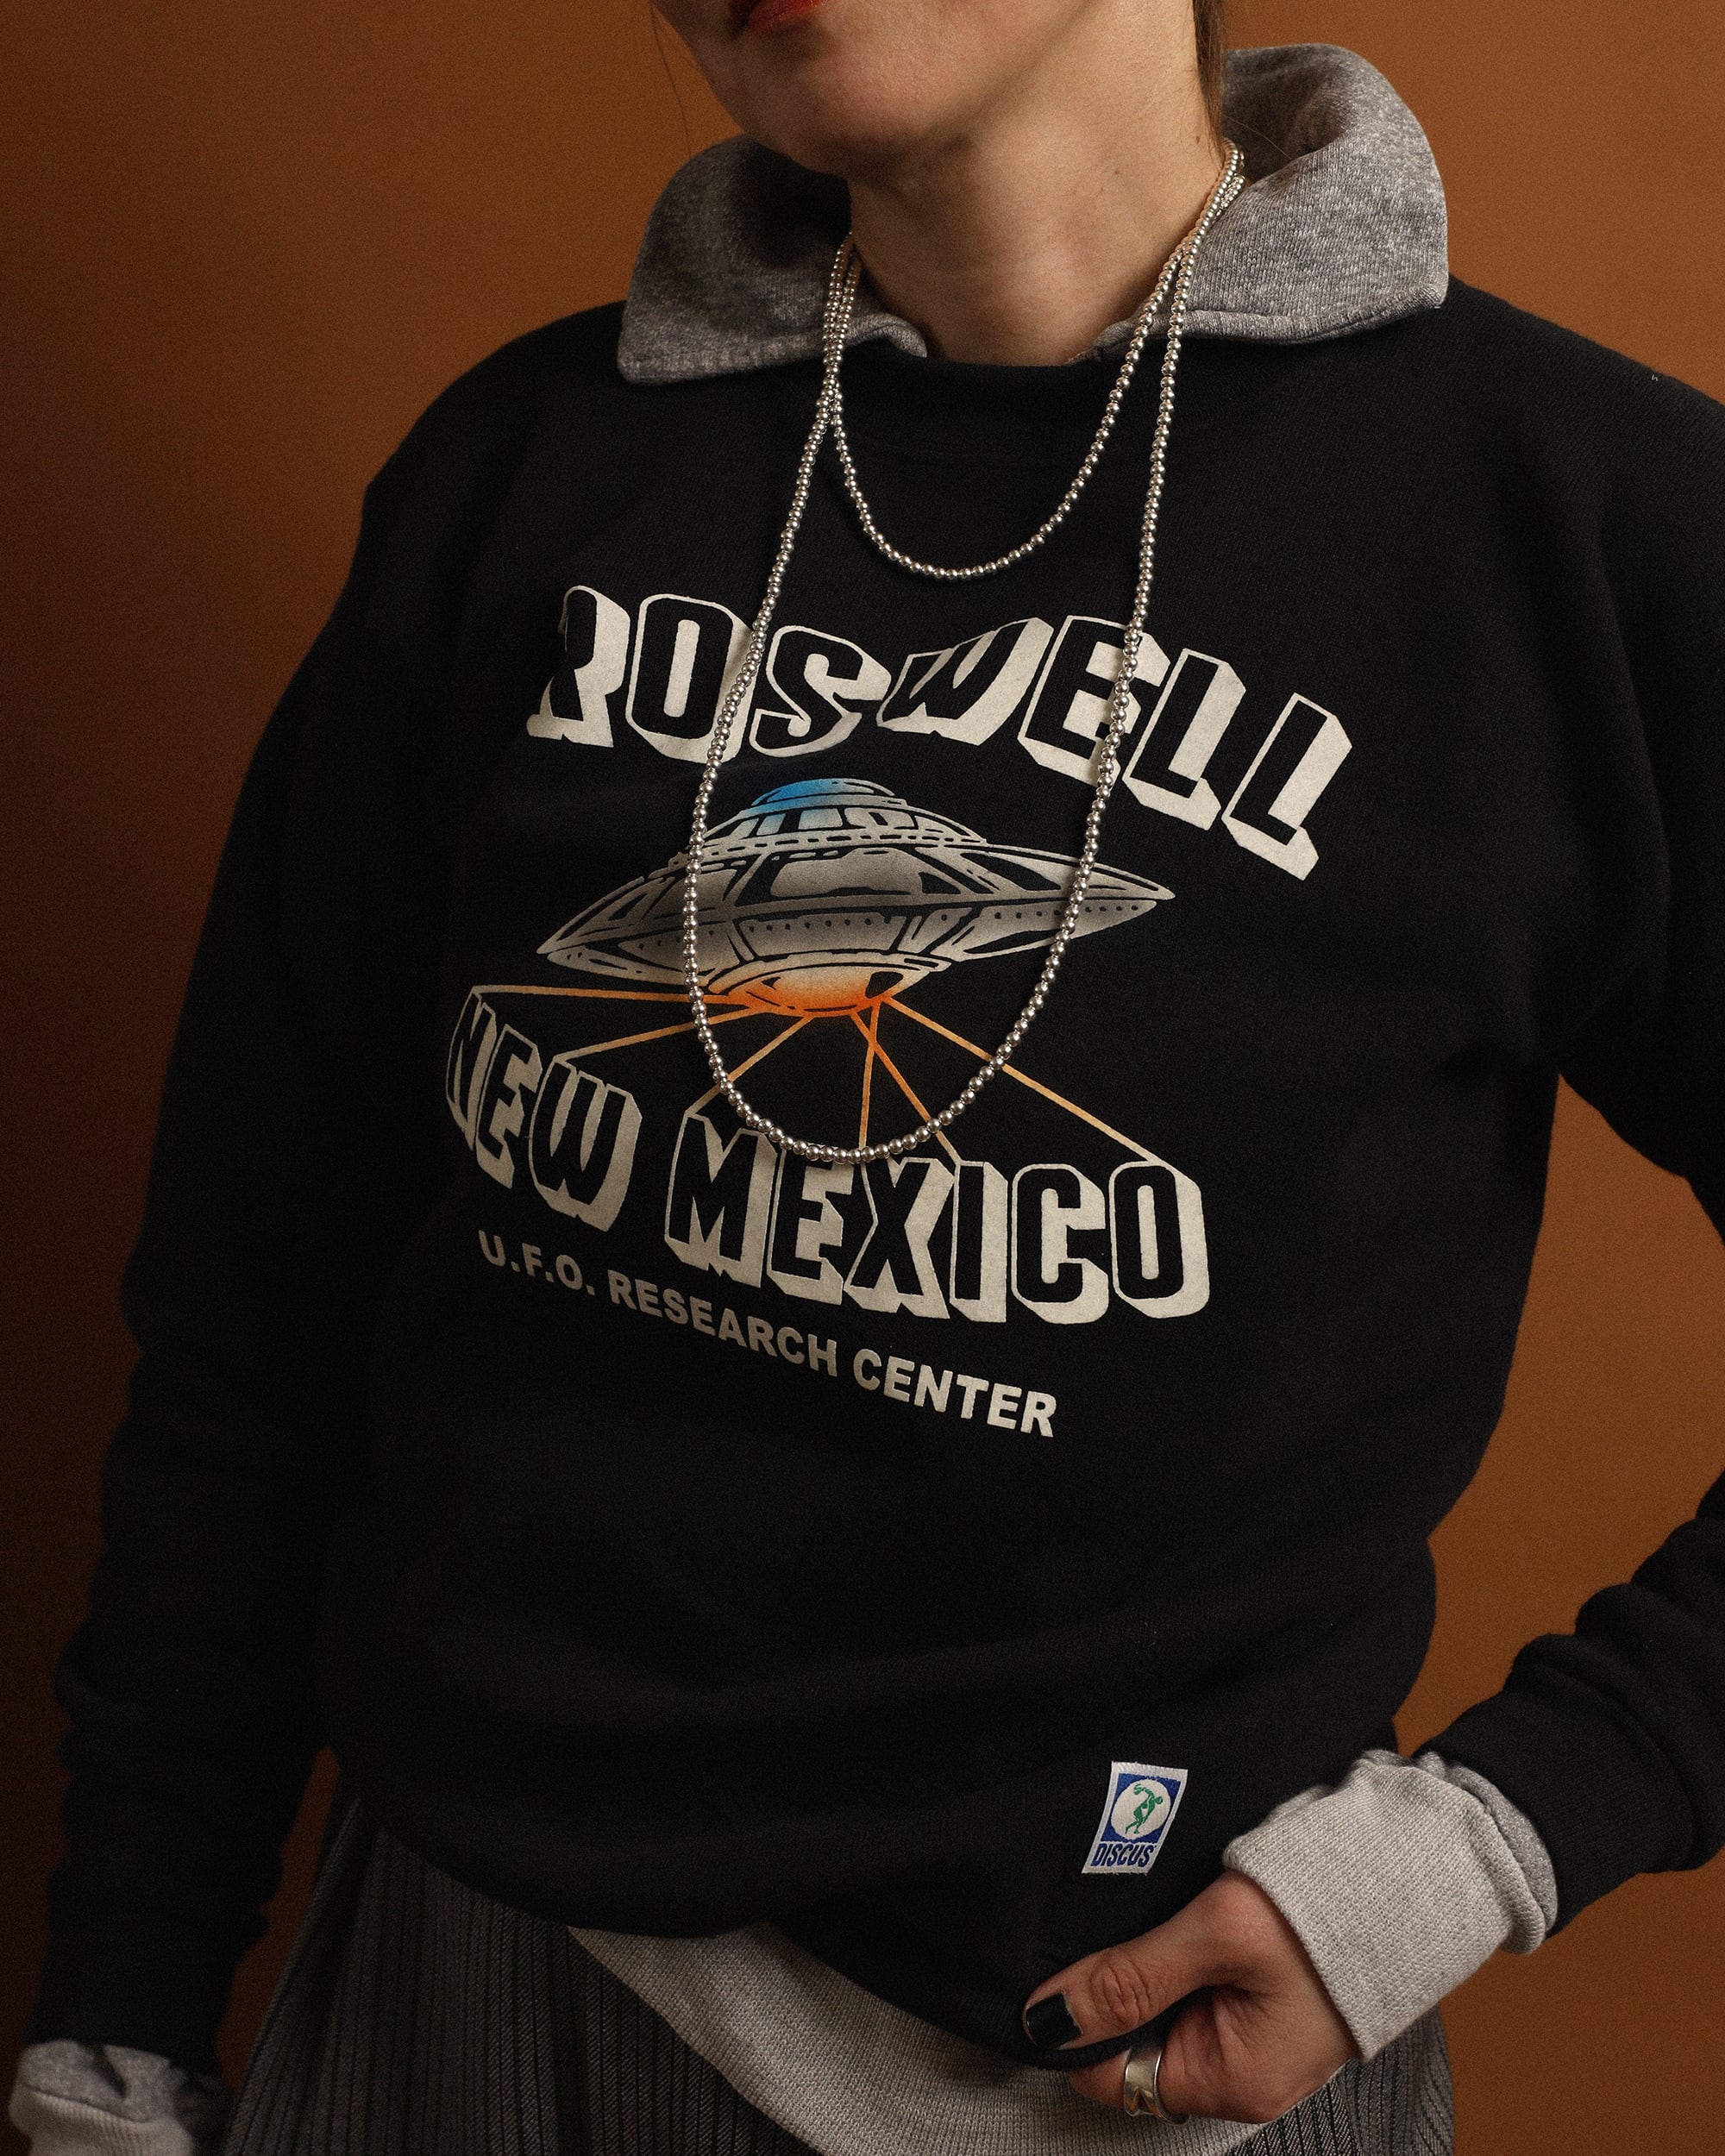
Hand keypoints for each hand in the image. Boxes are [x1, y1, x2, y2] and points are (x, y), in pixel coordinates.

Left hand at [1021, 1872, 1357, 2123]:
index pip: (1111, 2076)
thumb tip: (1044, 2020)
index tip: (1058, 1962)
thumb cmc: (1328, 1907)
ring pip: (1165, 2008)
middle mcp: (1245, 2074)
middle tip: (1109, 1917)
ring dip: (1149, 1962)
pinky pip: (1199, 1985)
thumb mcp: (1216, 1936)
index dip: (1075, 2023)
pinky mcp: (1270, 1996)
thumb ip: (1129, 1979)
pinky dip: (1181, 1950)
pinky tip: (1182, 1908)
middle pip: (1135, 2043)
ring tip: (1153, 1905)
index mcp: (1232, 2081)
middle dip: (1114, 1986)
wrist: (1415, 1866)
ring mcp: (1261, 2036)